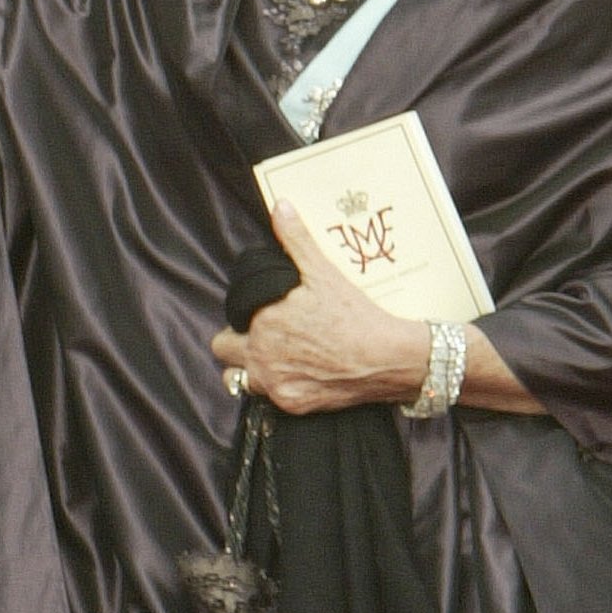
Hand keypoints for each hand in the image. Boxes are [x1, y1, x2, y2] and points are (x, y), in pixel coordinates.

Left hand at [211, 201, 428, 415]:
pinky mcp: (293, 405)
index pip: (226, 328)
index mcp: (263, 323)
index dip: (240, 320)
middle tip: (263, 335)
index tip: (258, 316)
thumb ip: (295, 240)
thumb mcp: (323, 272)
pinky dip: (279, 385)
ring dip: (253, 368)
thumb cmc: (355, 315)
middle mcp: (262, 358)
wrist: (387, 358)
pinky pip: (269, 398)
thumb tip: (280, 207)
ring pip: (242, 379)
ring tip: (277, 354)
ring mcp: (276, 385)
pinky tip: (300, 371)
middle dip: (238, 344)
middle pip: (224, 353)